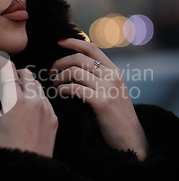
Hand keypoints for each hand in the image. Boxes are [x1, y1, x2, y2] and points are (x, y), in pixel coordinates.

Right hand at [0, 59, 57, 157]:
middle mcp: (33, 101)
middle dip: (17, 73)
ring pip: (38, 86)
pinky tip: (29, 109)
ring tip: (18, 95)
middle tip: (8, 79)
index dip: (2, 62)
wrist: (29, 168)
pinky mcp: (54, 117)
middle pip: (27, 74)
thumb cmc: (6, 149)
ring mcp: (46, 109)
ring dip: (28, 85)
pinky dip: (37, 98)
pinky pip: (46, 100)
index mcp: (14, 101)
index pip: (8, 72)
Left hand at [48, 38, 148, 160]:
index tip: (59, 42)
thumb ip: (95, 80)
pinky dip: (63, 89)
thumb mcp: (109, 92)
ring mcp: (108, 88)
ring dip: (59, 77)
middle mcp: (112, 76)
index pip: (92, 48)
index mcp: (114, 71)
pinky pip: (75, 88)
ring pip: (75, 72)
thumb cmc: (114, 117)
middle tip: (50, 72)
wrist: (130, 139)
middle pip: (79, 58)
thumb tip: (70, 71)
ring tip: (54, 85)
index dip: (73, 42)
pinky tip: (58, 93)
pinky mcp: (102, 102)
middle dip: (60, 62)